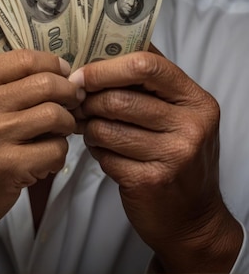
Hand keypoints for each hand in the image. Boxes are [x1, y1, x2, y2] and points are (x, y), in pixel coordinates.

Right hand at [0, 49, 83, 270]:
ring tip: (59, 131)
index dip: (52, 64)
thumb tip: (56, 72)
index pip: (23, 59)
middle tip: (72, 102)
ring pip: (53, 114)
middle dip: (68, 92)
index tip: (63, 74)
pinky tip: (47, 158)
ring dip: (66, 123)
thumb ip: (0, 83)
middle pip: (44, 84)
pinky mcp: (5, 168)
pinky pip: (54, 150)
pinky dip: (59, 153)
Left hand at [69, 44, 242, 272]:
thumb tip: (99, 54)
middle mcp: (191, 126)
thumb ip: (148, 84)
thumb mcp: (178, 114)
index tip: (82, 74)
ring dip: (88, 126)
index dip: (106, 67)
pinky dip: (96, 150)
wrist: (194, 218)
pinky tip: (101, 150)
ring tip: (88, 126)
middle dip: (89, 100)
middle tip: (76, 103)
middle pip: (120, 98)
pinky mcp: (151, 181)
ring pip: (106, 128)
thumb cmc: (177, 155)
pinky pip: (105, 155)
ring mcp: (173, 156)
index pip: (146, 64)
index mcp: (195, 100)